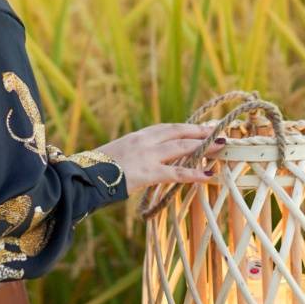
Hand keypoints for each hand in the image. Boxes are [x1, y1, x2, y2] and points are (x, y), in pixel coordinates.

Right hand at [89, 123, 227, 190]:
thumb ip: (134, 155)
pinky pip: (177, 173)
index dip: (188, 128)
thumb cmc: (96, 169)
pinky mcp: (148, 172)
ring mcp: (147, 156)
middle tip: (220, 132)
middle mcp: (145, 141)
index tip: (203, 127)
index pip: (168, 128)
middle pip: (179, 132)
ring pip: (182, 148)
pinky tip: (209, 174)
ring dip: (204, 147)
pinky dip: (195, 173)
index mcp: (138, 136)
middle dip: (201, 132)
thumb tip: (144, 162)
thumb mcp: (118, 155)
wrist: (83, 176)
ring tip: (222, 147)